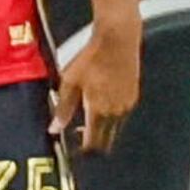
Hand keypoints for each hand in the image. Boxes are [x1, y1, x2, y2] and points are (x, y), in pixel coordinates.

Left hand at [50, 25, 139, 155]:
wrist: (117, 40)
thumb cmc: (91, 58)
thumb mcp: (70, 82)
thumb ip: (63, 109)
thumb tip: (55, 129)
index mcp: (99, 111)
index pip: (93, 143)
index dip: (83, 149)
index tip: (75, 148)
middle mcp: (116, 113)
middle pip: (106, 140)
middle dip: (94, 142)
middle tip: (80, 136)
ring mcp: (127, 105)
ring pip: (115, 129)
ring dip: (103, 130)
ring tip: (89, 118)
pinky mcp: (134, 96)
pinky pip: (122, 116)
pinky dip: (112, 117)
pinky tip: (102, 105)